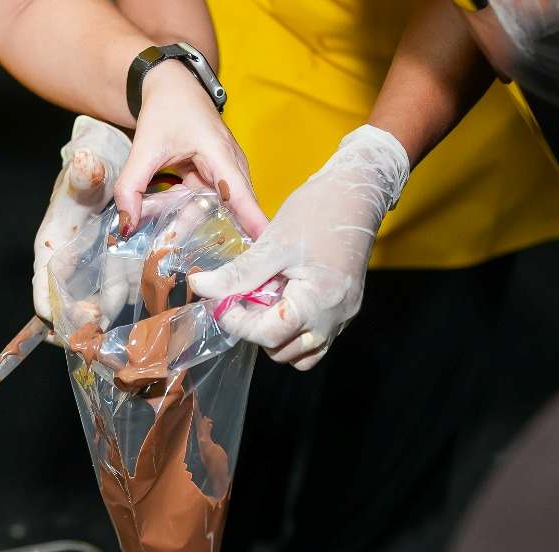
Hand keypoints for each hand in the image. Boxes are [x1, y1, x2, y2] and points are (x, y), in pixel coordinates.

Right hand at [34, 116, 132, 322]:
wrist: (106, 167)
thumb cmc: (88, 170)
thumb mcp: (86, 170)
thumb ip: (85, 173)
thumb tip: (85, 163)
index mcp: (52, 249)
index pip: (44, 292)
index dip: (55, 313)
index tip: (70, 327)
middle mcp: (71, 266)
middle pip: (73, 307)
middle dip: (89, 323)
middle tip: (105, 334)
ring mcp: (95, 269)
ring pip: (105, 299)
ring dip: (118, 313)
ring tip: (135, 323)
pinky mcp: (118, 266)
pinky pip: (128, 286)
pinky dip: (140, 292)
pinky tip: (157, 297)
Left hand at [114, 61, 268, 238]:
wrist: (172, 85)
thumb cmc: (165, 109)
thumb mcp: (143, 148)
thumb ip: (132, 187)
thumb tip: (126, 225)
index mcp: (220, 153)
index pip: (240, 193)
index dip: (252, 220)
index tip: (265, 244)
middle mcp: (230, 164)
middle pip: (232, 208)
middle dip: (222, 235)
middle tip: (215, 268)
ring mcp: (226, 170)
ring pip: (216, 208)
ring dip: (195, 225)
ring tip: (177, 249)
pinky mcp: (216, 176)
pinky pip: (207, 202)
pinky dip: (189, 213)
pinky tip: (171, 227)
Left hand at [190, 125, 408, 369]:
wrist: (357, 193)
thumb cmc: (319, 211)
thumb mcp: (273, 243)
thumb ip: (238, 273)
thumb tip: (201, 287)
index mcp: (319, 302)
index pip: (270, 335)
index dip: (238, 323)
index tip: (221, 301)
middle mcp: (335, 318)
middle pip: (283, 351)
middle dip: (256, 330)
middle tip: (242, 298)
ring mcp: (343, 317)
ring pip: (300, 353)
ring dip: (275, 335)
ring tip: (265, 300)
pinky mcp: (345, 311)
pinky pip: (315, 339)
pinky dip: (293, 330)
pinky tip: (282, 300)